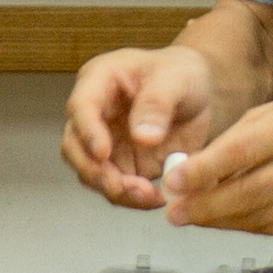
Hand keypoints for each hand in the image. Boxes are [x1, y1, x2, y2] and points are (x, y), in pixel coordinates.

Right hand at [60, 47, 224, 210]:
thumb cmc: (182, 74)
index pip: (81, 106)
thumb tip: (143, 136)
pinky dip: (132, 198)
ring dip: (114, 189)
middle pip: (74, 146)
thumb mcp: (178, 78)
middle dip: (94, 170)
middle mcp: (95, 114)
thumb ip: (158, 103)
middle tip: (119, 185)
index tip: (103, 153)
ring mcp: (105, 142)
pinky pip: (117, 187)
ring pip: (90, 173)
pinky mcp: (121, 165)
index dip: (88, 132)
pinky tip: (155, 197)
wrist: (198, 94)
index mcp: (100, 80)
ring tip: (147, 195)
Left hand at [160, 91, 272, 236]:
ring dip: (217, 219)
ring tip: (188, 215)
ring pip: (255, 215)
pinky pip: (268, 226)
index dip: (203, 170)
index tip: (172, 181)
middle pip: (247, 192)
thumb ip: (233, 139)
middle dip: (204, 205)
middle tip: (174, 212)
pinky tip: (220, 218)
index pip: (240, 152)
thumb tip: (189, 170)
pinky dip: (239, 224)